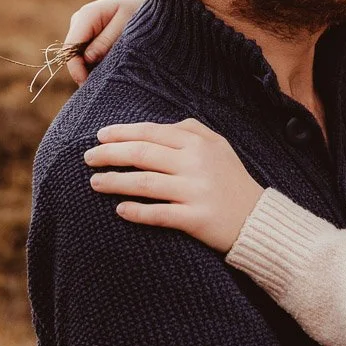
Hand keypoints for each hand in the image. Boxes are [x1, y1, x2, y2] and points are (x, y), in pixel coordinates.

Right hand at [64, 0, 151, 84]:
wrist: (151, 2)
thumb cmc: (141, 11)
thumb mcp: (126, 26)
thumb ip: (106, 42)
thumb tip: (87, 59)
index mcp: (86, 15)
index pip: (69, 47)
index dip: (75, 68)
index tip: (87, 83)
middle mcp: (80, 20)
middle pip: (71, 53)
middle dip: (83, 70)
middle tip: (102, 85)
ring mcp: (84, 28)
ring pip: (78, 55)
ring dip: (90, 68)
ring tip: (110, 76)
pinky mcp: (90, 36)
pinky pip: (87, 54)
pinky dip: (96, 63)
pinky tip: (111, 68)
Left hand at [84, 119, 263, 252]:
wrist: (258, 218)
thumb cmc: (232, 180)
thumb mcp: (218, 146)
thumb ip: (190, 130)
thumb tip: (156, 127)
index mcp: (198, 143)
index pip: (151, 132)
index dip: (121, 133)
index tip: (100, 136)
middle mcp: (196, 164)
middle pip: (142, 154)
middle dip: (110, 154)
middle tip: (88, 158)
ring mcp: (196, 192)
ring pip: (145, 183)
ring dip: (115, 182)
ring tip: (94, 183)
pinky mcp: (196, 219)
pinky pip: (160, 214)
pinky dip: (137, 212)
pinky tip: (120, 210)